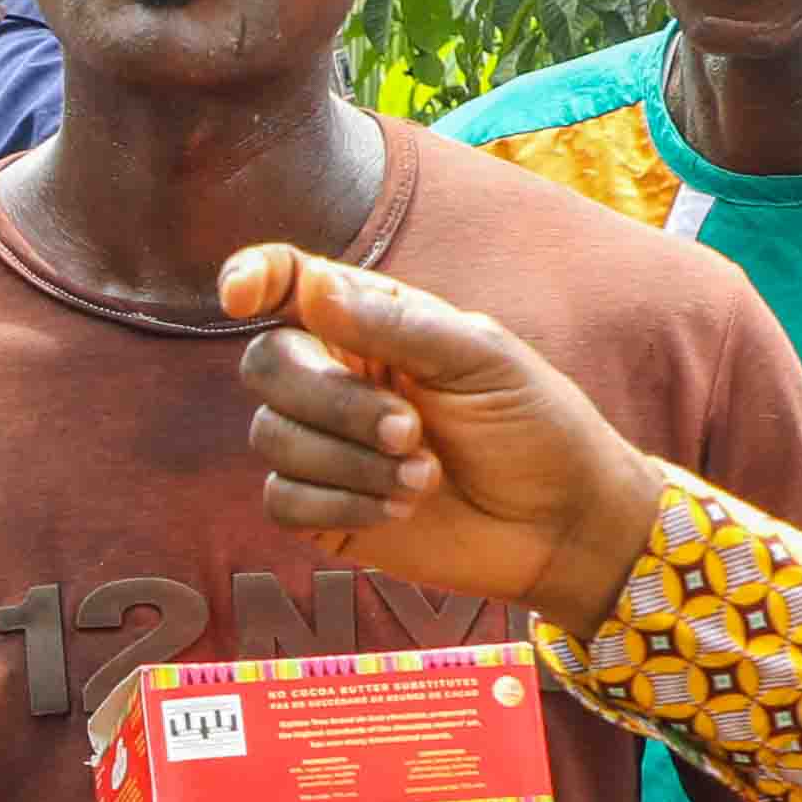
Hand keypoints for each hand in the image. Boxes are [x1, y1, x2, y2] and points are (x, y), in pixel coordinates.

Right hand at [224, 245, 664, 627]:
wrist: (562, 523)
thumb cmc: (533, 425)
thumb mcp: (479, 358)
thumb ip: (393, 324)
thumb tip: (310, 287)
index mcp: (371, 324)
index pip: (289, 284)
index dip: (253, 277)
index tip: (240, 297)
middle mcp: (337, 378)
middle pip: (266, 364)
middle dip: (332, 401)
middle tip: (409, 430)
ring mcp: (326, 447)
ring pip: (272, 436)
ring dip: (350, 462)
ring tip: (425, 479)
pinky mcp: (324, 510)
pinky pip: (281, 500)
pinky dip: (338, 503)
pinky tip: (398, 510)